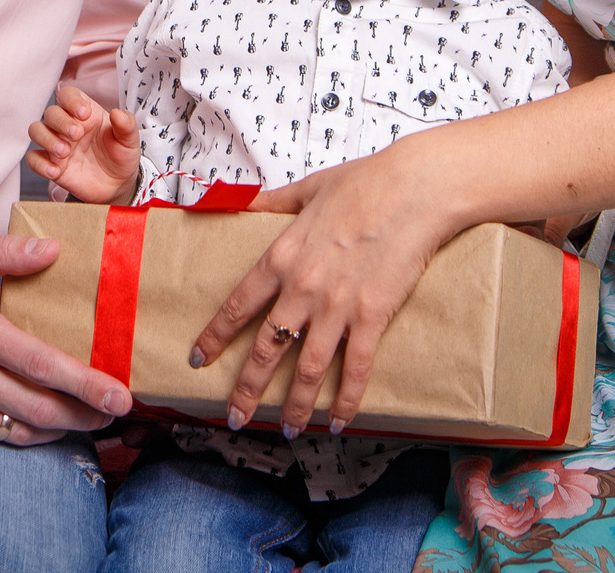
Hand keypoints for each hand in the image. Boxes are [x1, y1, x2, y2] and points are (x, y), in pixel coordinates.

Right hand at [0, 233, 132, 441]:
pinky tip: (44, 424)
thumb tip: (52, 249)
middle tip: (115, 414)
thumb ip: (4, 253)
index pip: (40, 362)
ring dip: (59, 430)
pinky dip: (23, 433)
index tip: (117, 393)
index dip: (84, 383)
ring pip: (17, 429)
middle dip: (84, 416)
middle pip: (37, 406)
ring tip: (88, 421)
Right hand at [24, 83, 141, 203]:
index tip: (84, 113)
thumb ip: (126, 125)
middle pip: (51, 113)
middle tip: (77, 135)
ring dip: (47, 139)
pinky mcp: (51, 164)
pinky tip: (55, 171)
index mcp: (85, 114)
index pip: (68, 95)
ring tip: (65, 152)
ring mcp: (57, 144)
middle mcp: (67, 125)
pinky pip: (33, 159)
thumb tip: (118, 113)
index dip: (71, 100)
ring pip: (36, 130)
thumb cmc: (120, 156)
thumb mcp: (129, 141)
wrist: (117, 185)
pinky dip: (40, 164)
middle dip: (61, 122)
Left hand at [191, 148, 454, 438]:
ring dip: (293, 405)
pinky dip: (345, 400)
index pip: (237, 306)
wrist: (414, 189)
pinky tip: (338, 422)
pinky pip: (354, 368)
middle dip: (246, 388)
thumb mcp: (307, 189)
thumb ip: (272, 203)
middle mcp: (301, 288)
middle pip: (265, 349)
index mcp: (281, 257)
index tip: (200, 358)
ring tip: (286, 430)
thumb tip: (246, 202)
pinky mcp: (372, 317)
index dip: (216, 337)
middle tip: (233, 416)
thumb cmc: (365, 184)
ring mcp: (337, 306)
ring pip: (306, 369)